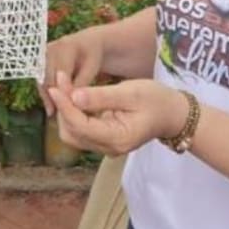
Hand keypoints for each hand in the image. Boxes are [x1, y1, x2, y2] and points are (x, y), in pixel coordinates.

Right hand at [40, 26, 104, 115]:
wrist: (88, 41)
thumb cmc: (94, 56)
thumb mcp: (92, 68)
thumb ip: (81, 83)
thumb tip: (71, 100)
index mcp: (67, 47)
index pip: (60, 74)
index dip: (62, 92)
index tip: (65, 110)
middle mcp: (52, 47)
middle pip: (48, 76)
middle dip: (51, 96)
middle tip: (55, 115)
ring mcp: (44, 51)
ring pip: (42, 78)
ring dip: (46, 95)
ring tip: (52, 111)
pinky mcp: (41, 58)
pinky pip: (41, 77)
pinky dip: (45, 91)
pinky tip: (51, 104)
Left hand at [45, 73, 190, 156]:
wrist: (173, 114)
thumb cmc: (156, 100)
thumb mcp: (131, 93)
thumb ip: (102, 97)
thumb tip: (74, 96)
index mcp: (117, 138)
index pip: (80, 126)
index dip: (65, 105)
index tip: (55, 85)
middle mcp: (108, 148)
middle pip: (72, 133)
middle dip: (63, 107)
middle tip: (61, 81)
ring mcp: (105, 146)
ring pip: (73, 133)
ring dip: (66, 110)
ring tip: (66, 85)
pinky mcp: (102, 139)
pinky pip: (80, 129)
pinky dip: (73, 113)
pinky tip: (73, 94)